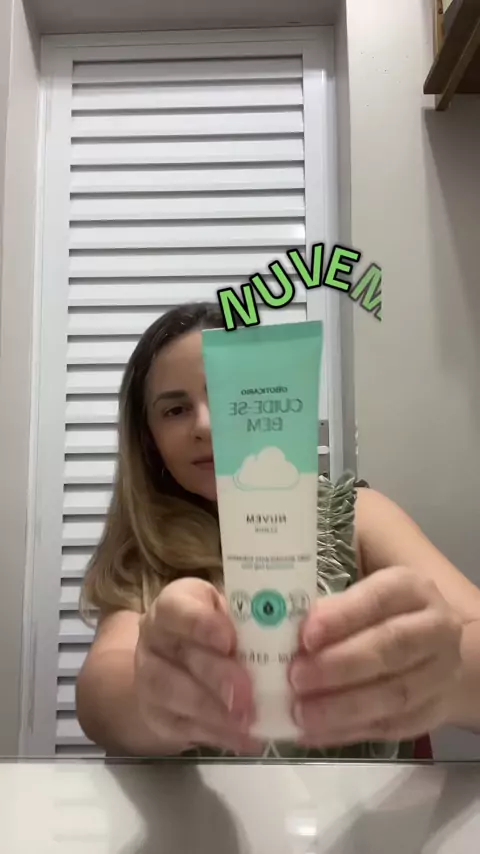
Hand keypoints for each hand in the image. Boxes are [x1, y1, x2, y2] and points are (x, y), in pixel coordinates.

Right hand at [134, 578, 257, 753]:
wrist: (177, 663)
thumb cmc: (216, 629)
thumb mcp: (230, 613)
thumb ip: (253, 619)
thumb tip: (299, 631)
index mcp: (174, 605)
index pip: (175, 608)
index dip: (200, 624)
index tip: (229, 641)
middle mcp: (155, 639)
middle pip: (179, 655)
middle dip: (215, 675)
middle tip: (246, 693)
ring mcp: (149, 679)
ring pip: (173, 694)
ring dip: (214, 711)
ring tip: (248, 721)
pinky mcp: (156, 716)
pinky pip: (183, 727)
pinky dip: (218, 735)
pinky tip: (247, 739)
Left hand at [289, 567, 462, 746]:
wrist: (437, 650)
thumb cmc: (381, 614)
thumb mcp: (361, 592)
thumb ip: (331, 603)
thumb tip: (285, 625)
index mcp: (411, 589)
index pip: (379, 599)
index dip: (343, 617)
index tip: (305, 636)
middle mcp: (435, 628)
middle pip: (390, 647)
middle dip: (339, 665)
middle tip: (295, 678)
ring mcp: (439, 674)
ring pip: (395, 694)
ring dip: (343, 707)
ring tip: (301, 713)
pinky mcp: (431, 713)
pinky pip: (391, 727)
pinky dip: (349, 732)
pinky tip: (314, 734)